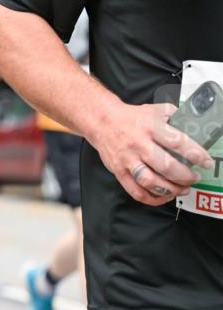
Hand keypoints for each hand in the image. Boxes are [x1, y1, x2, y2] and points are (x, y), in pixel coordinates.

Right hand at [89, 102, 212, 205]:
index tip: (206, 162)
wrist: (102, 122)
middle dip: (185, 176)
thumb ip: (176, 118)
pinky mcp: (119, 172)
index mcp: (150, 127)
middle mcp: (139, 145)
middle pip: (166, 166)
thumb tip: (196, 127)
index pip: (178, 142)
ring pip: (151, 182)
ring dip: (171, 189)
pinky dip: (152, 198)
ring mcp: (127, 160)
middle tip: (195, 177)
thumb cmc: (131, 118)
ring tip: (183, 189)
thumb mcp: (155, 110)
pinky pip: (136, 191)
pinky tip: (164, 196)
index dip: (195, 154)